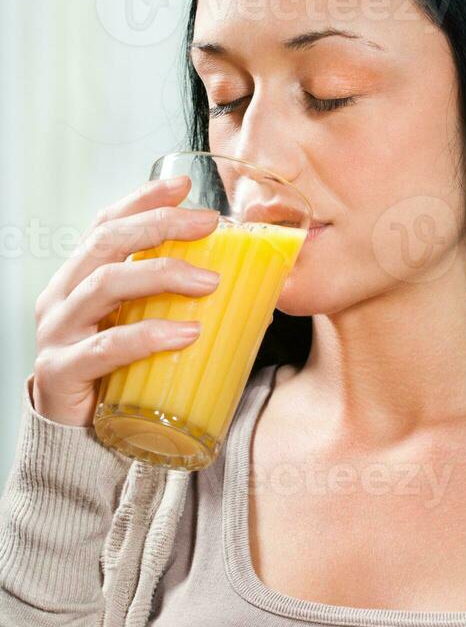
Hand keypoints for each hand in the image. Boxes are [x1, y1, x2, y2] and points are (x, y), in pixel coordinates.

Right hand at [32, 176, 221, 426]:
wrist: (80, 441)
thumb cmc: (119, 376)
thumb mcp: (142, 326)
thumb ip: (170, 302)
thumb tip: (246, 281)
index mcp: (79, 279)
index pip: (105, 224)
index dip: (142, 200)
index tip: (184, 185)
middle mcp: (62, 296)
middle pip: (106, 243)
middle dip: (160, 225)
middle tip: (210, 223)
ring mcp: (57, 333)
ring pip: (106, 284)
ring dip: (162, 273)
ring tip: (209, 281)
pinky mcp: (61, 372)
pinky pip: (107, 347)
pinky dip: (149, 336)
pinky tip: (186, 334)